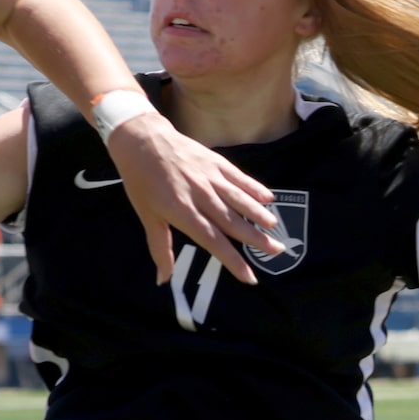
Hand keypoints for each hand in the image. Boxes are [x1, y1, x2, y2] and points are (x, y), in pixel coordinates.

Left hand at [105, 111, 285, 284]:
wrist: (142, 140)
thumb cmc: (141, 182)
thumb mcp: (147, 217)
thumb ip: (159, 249)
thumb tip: (162, 279)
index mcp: (181, 211)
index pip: (213, 241)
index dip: (232, 260)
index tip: (249, 276)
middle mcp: (200, 195)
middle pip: (232, 222)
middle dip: (256, 239)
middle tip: (277, 250)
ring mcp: (209, 176)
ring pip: (239, 199)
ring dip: (258, 214)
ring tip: (274, 227)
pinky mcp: (215, 161)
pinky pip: (238, 177)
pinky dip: (254, 188)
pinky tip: (268, 198)